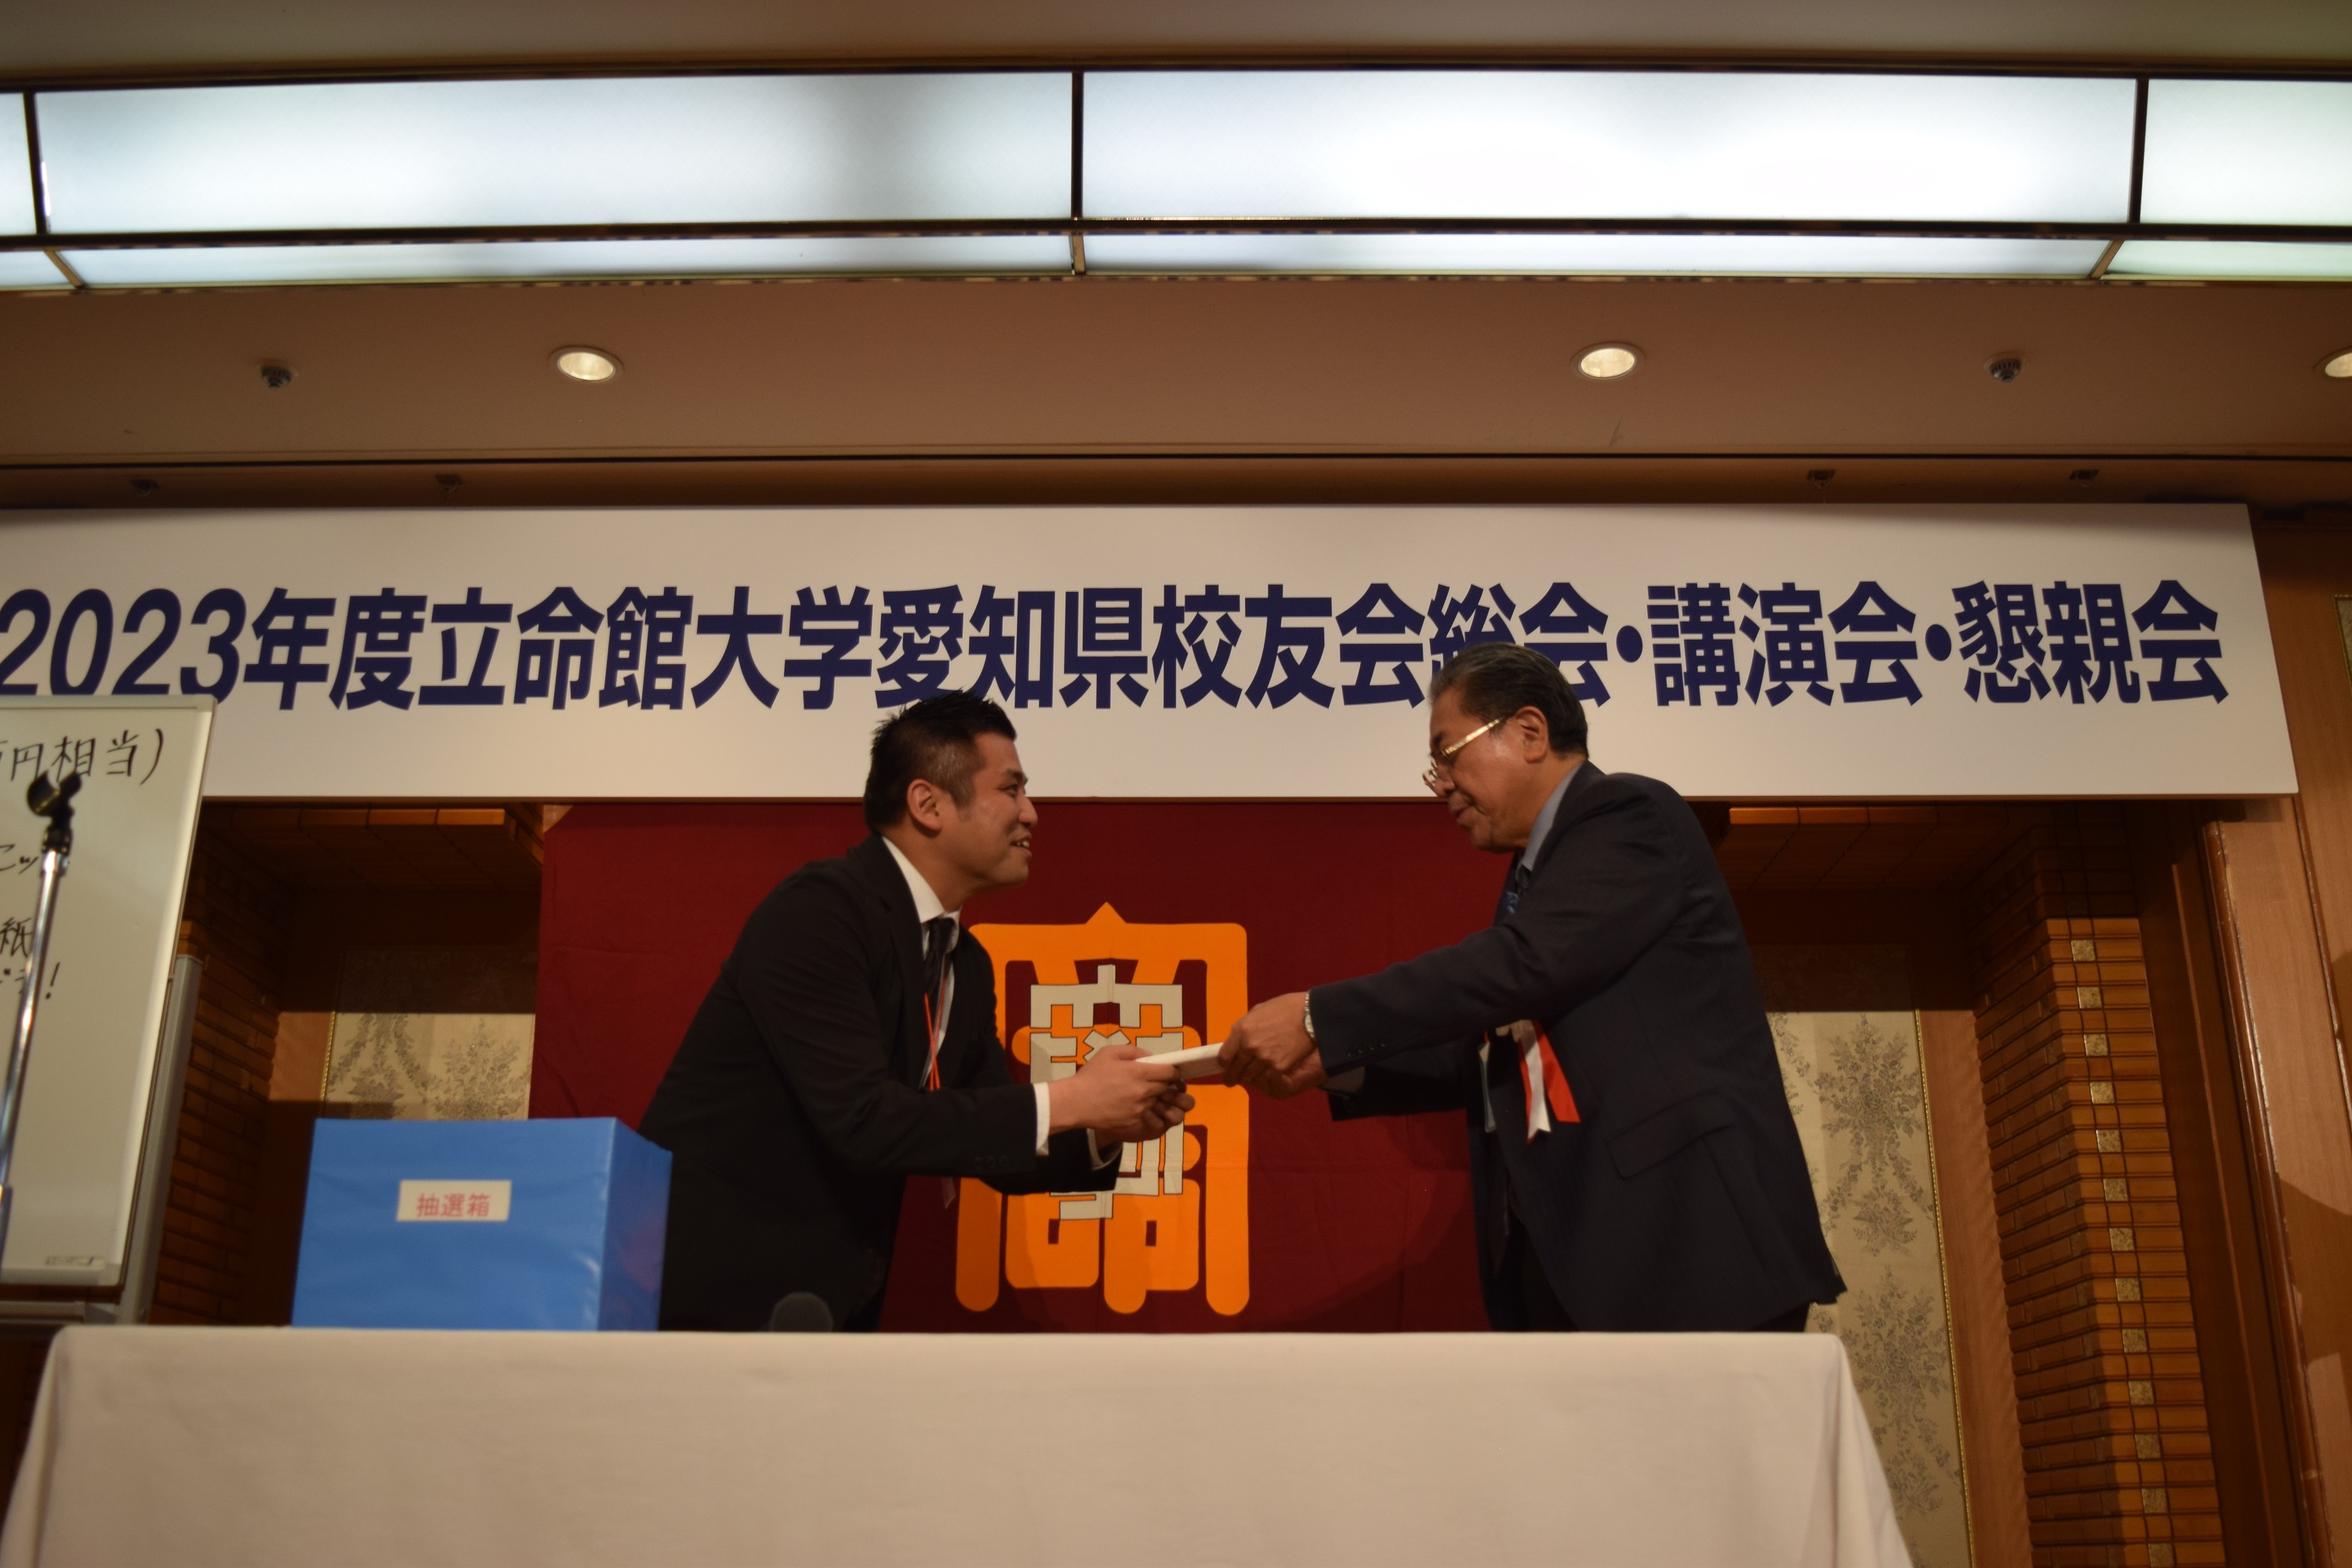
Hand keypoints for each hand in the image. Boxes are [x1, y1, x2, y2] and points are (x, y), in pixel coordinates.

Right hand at [1051, 1042, 1194, 1143]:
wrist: (1076, 1103)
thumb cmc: (1091, 1076)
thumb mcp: (1109, 1053)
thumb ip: (1133, 1051)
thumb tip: (1149, 1056)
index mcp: (1140, 1073)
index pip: (1169, 1072)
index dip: (1172, 1071)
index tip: (1169, 1071)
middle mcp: (1144, 1091)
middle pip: (1164, 1087)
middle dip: (1161, 1083)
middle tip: (1150, 1080)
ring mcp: (1139, 1108)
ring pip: (1154, 1100)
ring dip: (1150, 1096)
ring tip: (1133, 1092)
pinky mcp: (1133, 1120)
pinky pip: (1143, 1112)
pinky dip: (1139, 1108)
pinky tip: (1125, 1103)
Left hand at [1218, 992, 1326, 1099]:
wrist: (1310, 1015)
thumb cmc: (1285, 1008)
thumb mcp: (1257, 1012)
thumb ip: (1245, 1028)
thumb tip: (1238, 1041)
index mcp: (1241, 1030)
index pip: (1224, 1056)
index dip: (1224, 1063)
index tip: (1226, 1066)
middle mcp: (1249, 1046)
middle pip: (1235, 1069)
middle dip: (1232, 1076)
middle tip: (1231, 1081)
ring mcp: (1264, 1059)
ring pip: (1250, 1076)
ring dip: (1249, 1077)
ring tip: (1250, 1078)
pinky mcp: (1278, 1067)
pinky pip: (1266, 1078)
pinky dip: (1264, 1079)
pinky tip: (1264, 1077)